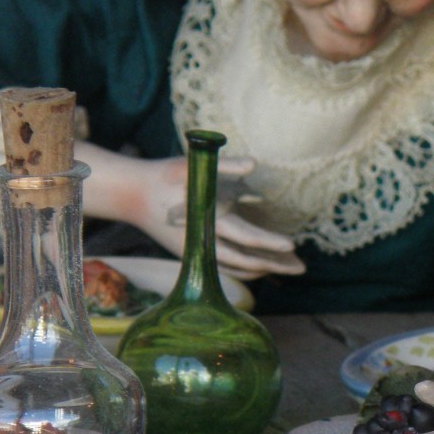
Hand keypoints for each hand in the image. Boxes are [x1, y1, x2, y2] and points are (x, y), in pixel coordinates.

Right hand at [79, 142, 305, 279]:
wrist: (131, 195)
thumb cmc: (164, 177)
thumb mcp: (192, 165)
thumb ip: (226, 166)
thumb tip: (254, 163)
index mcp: (207, 222)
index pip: (246, 238)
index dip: (270, 243)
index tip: (292, 245)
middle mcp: (204, 242)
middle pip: (246, 262)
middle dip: (275, 265)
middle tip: (302, 269)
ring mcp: (197, 251)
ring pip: (237, 268)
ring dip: (263, 269)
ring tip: (287, 270)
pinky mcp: (193, 252)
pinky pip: (226, 266)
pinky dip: (246, 268)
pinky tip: (261, 267)